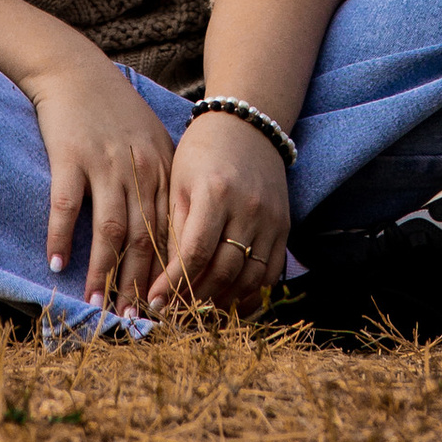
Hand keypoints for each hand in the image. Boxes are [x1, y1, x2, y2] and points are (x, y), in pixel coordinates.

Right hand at [18, 37, 175, 310]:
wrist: (75, 70)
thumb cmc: (113, 112)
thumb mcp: (150, 144)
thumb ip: (161, 186)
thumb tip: (170, 241)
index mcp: (163, 171)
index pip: (170, 233)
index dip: (166, 275)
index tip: (161, 309)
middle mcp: (140, 170)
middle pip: (143, 239)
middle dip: (137, 285)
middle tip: (129, 320)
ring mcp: (105, 163)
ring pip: (109, 230)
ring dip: (102, 271)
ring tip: (95, 303)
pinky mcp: (71, 155)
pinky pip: (67, 206)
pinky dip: (62, 237)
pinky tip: (56, 263)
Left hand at [152, 109, 292, 312]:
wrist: (246, 126)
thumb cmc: (202, 152)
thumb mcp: (179, 183)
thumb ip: (175, 230)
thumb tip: (161, 279)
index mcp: (216, 193)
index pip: (194, 253)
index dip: (174, 284)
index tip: (156, 303)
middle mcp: (248, 208)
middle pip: (223, 270)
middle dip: (196, 298)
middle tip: (175, 315)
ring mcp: (271, 219)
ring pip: (249, 278)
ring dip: (223, 302)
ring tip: (199, 314)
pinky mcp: (285, 227)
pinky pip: (271, 272)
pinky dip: (252, 294)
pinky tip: (232, 305)